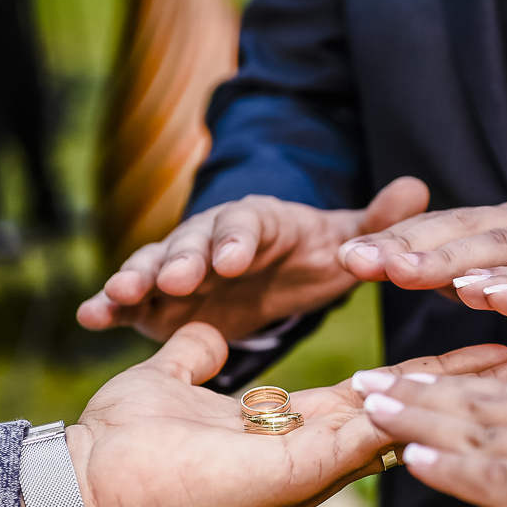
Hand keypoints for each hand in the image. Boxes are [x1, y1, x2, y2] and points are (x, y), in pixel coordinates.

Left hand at [21, 323, 506, 506]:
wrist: (89, 479)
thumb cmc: (125, 440)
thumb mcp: (171, 378)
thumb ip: (199, 355)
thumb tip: (207, 333)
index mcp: (299, 424)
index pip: (385, 390)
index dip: (436, 366)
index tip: (484, 343)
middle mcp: (321, 448)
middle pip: (416, 407)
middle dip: (480, 384)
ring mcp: (319, 463)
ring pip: (412, 422)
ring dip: (473, 396)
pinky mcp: (303, 470)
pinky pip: (374, 434)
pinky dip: (425, 407)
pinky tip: (479, 383)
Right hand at [77, 177, 430, 340]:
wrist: (272, 274)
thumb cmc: (310, 256)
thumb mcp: (344, 240)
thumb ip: (376, 222)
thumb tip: (418, 187)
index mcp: (258, 224)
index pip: (246, 225)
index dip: (237, 239)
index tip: (232, 257)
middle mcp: (212, 239)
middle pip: (193, 244)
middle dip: (181, 260)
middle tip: (174, 279)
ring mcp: (180, 269)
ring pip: (153, 269)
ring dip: (135, 279)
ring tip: (116, 295)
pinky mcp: (159, 300)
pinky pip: (132, 302)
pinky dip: (108, 307)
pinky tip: (89, 319)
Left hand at [335, 199, 506, 292]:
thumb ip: (474, 272)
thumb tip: (413, 271)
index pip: (444, 230)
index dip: (395, 241)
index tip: (344, 258)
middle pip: (464, 232)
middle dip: (409, 245)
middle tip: (358, 260)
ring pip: (506, 248)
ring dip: (454, 259)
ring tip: (407, 272)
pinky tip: (490, 294)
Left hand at [354, 374, 506, 506]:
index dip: (463, 387)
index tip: (422, 380)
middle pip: (487, 403)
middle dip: (423, 392)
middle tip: (370, 379)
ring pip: (481, 430)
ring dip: (421, 418)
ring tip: (371, 404)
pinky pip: (500, 479)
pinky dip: (455, 466)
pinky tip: (415, 457)